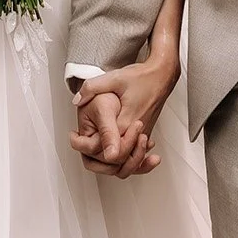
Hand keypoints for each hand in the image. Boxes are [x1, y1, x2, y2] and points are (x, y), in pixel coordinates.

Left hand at [71, 54, 178, 178]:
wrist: (162, 76)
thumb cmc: (143, 77)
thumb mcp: (115, 78)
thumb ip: (93, 88)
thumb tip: (77, 99)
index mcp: (127, 121)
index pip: (111, 150)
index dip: (90, 148)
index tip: (74, 137)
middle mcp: (137, 132)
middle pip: (119, 161)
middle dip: (99, 158)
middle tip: (79, 141)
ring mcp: (143, 134)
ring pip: (129, 161)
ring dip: (112, 161)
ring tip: (93, 149)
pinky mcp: (146, 132)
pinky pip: (135, 153)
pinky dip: (125, 158)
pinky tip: (109, 149)